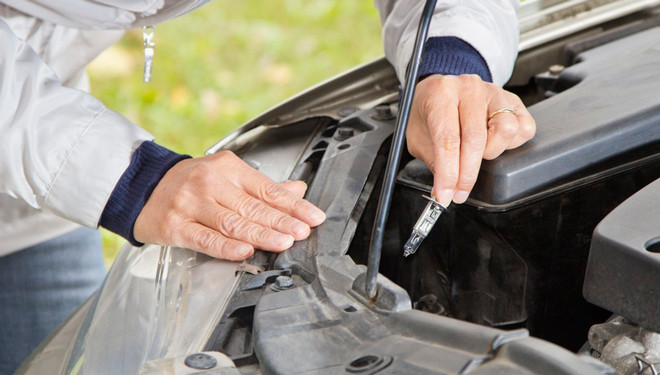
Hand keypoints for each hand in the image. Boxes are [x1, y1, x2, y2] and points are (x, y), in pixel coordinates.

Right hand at [134, 150, 325, 260]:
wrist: (142, 187)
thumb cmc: (189, 182)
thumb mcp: (227, 175)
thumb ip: (262, 187)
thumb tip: (297, 191)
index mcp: (228, 168)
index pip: (266, 188)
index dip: (292, 205)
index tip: (312, 217)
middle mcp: (210, 183)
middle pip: (252, 207)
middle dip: (281, 221)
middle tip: (302, 231)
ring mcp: (191, 204)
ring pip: (232, 223)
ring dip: (261, 235)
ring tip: (283, 242)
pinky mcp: (176, 226)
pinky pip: (205, 239)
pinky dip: (226, 247)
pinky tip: (245, 251)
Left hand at [406, 74, 535, 205]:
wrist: (439, 89)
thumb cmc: (428, 110)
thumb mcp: (417, 136)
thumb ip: (433, 161)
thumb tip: (446, 188)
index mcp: (441, 93)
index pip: (448, 139)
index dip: (448, 173)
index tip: (446, 194)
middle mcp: (469, 88)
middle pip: (476, 139)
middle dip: (467, 174)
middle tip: (458, 191)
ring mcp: (493, 92)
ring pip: (506, 130)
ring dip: (491, 152)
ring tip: (476, 152)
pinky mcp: (512, 100)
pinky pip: (524, 128)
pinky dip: (511, 143)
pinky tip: (493, 143)